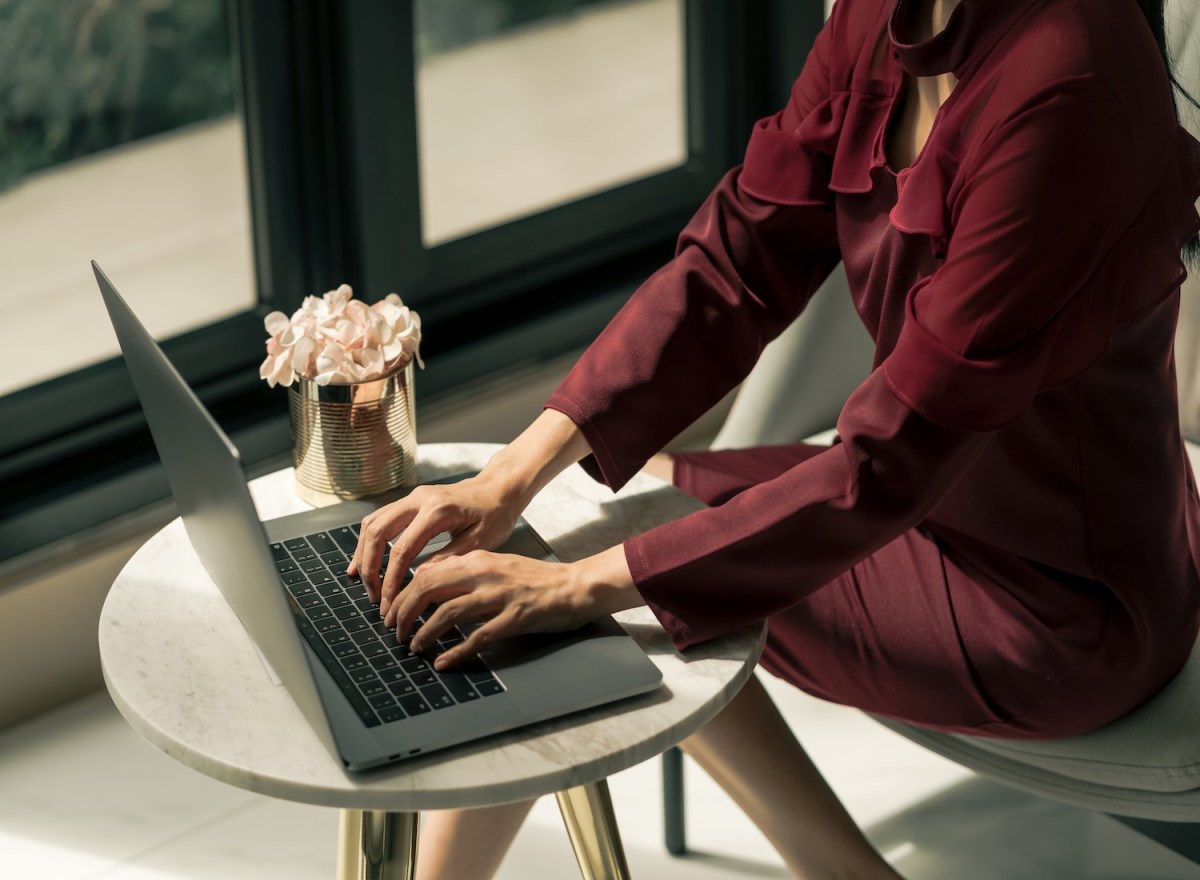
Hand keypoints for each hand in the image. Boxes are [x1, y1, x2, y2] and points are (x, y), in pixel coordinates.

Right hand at [346, 474, 521, 616]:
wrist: (499, 488)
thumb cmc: (495, 514)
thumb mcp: (480, 542)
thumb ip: (448, 559)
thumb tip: (419, 580)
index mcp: (437, 510)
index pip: (402, 549)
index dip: (391, 580)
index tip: (388, 603)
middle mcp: (419, 499)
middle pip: (377, 532)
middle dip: (370, 567)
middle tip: (373, 596)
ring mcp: (412, 497)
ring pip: (372, 522)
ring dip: (364, 553)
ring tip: (363, 581)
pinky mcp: (411, 500)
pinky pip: (380, 518)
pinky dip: (369, 540)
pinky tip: (365, 559)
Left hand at [395, 545, 641, 669]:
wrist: (575, 586)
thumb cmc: (536, 580)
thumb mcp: (497, 566)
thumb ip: (466, 574)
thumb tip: (430, 587)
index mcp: (477, 559)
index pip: (427, 572)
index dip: (403, 594)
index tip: (392, 612)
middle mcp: (484, 573)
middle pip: (429, 588)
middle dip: (404, 612)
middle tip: (395, 631)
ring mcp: (500, 595)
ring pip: (447, 612)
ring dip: (424, 633)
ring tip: (413, 647)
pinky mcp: (515, 617)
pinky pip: (477, 636)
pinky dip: (455, 651)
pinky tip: (443, 662)